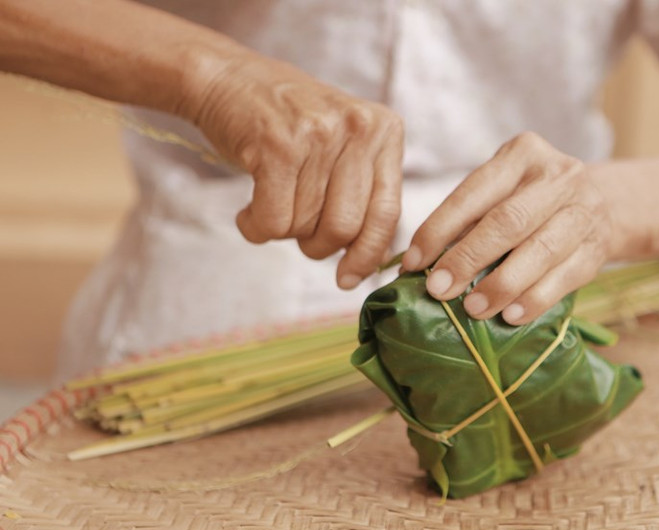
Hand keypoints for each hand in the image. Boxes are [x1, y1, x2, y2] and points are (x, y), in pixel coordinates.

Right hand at [183, 53, 403, 288]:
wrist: (226, 78)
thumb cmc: (288, 125)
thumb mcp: (343, 146)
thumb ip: (364, 194)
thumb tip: (370, 263)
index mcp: (384, 132)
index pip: (388, 213)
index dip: (368, 255)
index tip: (349, 279)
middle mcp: (358, 129)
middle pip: (345, 228)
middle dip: (317, 245)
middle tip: (297, 228)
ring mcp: (318, 134)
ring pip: (305, 226)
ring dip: (282, 231)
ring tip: (270, 201)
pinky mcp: (277, 144)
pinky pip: (272, 220)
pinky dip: (255, 228)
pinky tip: (248, 210)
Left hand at [402, 132, 617, 324]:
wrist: (604, 204)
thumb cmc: (533, 200)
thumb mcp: (504, 191)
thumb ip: (469, 219)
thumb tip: (419, 265)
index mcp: (523, 153)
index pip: (474, 192)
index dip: (439, 229)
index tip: (413, 262)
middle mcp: (559, 176)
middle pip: (508, 221)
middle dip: (467, 259)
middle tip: (439, 290)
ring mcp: (584, 211)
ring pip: (539, 252)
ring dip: (501, 286)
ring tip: (473, 309)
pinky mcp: (597, 248)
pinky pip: (564, 278)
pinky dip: (534, 300)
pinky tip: (510, 316)